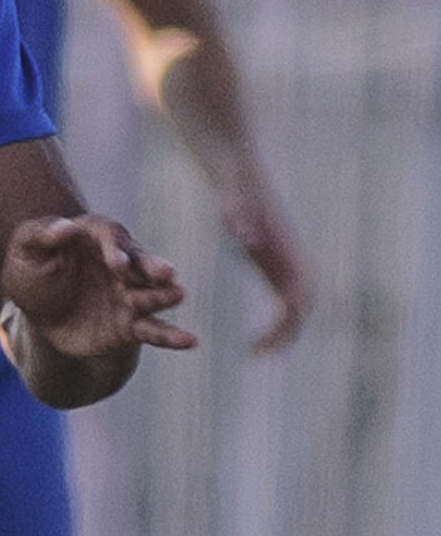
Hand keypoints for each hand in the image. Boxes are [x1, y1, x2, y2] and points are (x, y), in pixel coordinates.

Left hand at [0, 213, 192, 380]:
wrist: (39, 313)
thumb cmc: (32, 272)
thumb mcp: (24, 252)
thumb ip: (40, 237)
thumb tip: (64, 227)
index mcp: (95, 237)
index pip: (109, 237)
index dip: (113, 248)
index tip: (114, 263)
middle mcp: (120, 264)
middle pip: (140, 263)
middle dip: (152, 267)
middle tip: (164, 272)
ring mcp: (129, 295)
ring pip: (151, 295)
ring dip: (165, 295)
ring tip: (178, 294)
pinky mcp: (130, 325)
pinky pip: (153, 331)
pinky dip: (172, 336)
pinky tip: (191, 341)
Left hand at [221, 185, 310, 351]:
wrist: (241, 178)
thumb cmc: (236, 192)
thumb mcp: (235, 206)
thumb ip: (241, 219)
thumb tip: (247, 239)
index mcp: (289, 255)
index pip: (293, 302)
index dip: (279, 327)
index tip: (256, 346)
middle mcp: (296, 263)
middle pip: (300, 310)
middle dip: (283, 336)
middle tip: (255, 357)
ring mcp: (289, 265)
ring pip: (296, 310)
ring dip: (282, 334)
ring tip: (255, 354)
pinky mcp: (277, 266)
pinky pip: (284, 302)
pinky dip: (275, 324)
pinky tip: (254, 339)